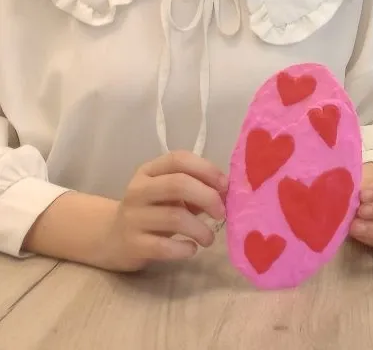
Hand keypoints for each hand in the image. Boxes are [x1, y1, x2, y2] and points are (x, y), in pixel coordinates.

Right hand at [97, 151, 227, 271]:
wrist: (110, 238)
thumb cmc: (152, 211)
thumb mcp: (169, 194)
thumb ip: (195, 189)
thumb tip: (226, 193)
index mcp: (150, 171)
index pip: (179, 159)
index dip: (207, 169)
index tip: (225, 186)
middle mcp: (138, 190)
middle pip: (178, 184)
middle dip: (208, 197)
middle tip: (221, 213)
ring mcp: (133, 217)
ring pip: (174, 216)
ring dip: (200, 229)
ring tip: (209, 238)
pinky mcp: (132, 244)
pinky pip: (163, 246)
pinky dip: (184, 249)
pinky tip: (191, 249)